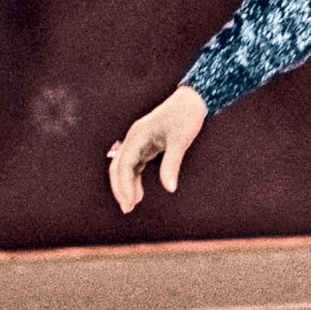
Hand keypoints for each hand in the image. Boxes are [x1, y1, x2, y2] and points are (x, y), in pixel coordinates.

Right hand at [108, 85, 207, 211]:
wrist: (192, 100)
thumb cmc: (186, 117)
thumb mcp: (180, 141)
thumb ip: (172, 164)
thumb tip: (170, 188)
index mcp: (138, 135)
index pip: (124, 164)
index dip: (124, 185)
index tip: (129, 204)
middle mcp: (134, 137)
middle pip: (118, 166)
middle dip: (120, 188)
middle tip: (127, 209)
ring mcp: (138, 140)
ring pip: (124, 166)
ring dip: (126, 184)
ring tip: (132, 204)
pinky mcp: (145, 143)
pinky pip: (134, 164)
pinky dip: (134, 178)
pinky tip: (139, 193)